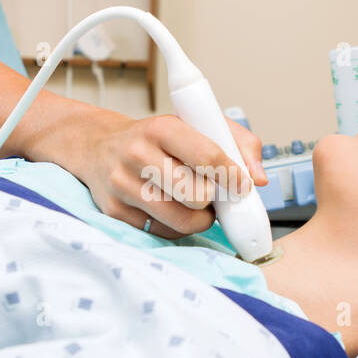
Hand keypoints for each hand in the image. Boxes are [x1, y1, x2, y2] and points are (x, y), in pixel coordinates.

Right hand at [69, 111, 268, 238]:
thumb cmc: (156, 139)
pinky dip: (176, 226)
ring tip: (197, 205)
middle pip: (195, 193)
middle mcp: (137, 154)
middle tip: (212, 193)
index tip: (242, 185)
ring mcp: (122, 184)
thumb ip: (236, 142)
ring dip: (198, 218)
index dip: (232, 175)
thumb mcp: (193, 125)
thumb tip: (259, 178)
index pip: (206, 155)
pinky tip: (173, 210)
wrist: (98, 147)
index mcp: (161, 127)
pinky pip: (161, 232)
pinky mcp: (114, 210)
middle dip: (211, 198)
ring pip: (179, 218)